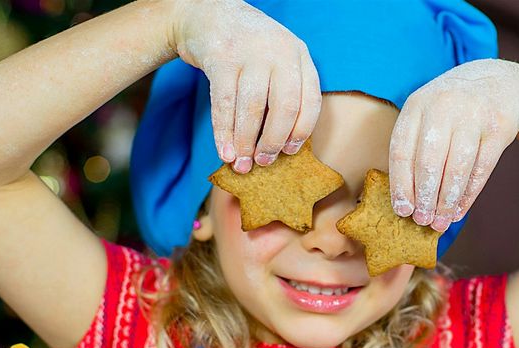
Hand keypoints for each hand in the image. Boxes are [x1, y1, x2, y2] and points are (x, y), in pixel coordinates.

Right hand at [170, 0, 320, 172]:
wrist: (208, 13)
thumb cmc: (247, 49)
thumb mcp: (275, 58)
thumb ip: (284, 90)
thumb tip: (281, 145)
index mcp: (299, 54)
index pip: (311, 100)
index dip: (301, 131)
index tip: (289, 152)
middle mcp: (279, 51)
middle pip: (285, 108)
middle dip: (273, 142)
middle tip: (263, 162)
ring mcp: (250, 53)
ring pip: (252, 109)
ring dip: (245, 142)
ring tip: (241, 163)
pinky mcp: (221, 58)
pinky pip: (224, 105)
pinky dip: (223, 133)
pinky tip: (224, 151)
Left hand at [389, 59, 518, 231]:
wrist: (499, 82)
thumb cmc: (453, 110)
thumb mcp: (428, 115)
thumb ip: (415, 147)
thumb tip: (407, 201)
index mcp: (417, 104)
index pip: (403, 150)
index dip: (401, 185)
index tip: (402, 210)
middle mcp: (443, 106)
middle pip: (430, 161)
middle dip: (425, 197)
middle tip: (422, 221)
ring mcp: (473, 114)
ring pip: (457, 167)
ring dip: (447, 200)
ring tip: (441, 222)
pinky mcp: (499, 126)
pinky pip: (482, 168)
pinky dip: (469, 194)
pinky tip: (459, 210)